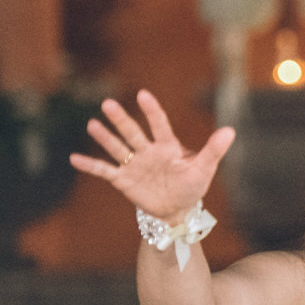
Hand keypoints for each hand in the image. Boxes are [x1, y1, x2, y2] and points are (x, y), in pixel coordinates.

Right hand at [69, 90, 234, 221]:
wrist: (177, 209)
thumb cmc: (191, 186)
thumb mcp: (204, 169)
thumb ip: (214, 150)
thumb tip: (231, 131)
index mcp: (167, 146)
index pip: (159, 124)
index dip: (152, 111)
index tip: (143, 95)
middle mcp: (148, 151)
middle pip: (133, 133)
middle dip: (121, 120)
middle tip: (108, 104)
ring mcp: (134, 164)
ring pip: (117, 148)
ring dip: (105, 137)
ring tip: (93, 124)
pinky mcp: (123, 179)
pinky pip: (104, 170)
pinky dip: (90, 165)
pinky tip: (74, 158)